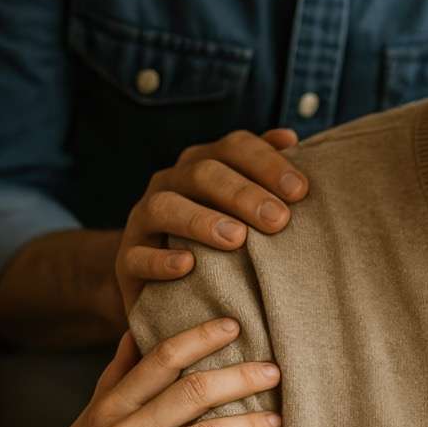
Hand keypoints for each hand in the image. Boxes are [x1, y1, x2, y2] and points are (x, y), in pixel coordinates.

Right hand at [0, 319, 280, 426]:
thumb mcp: (86, 425)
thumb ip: (113, 381)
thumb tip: (132, 334)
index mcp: (110, 409)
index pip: (161, 360)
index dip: (200, 338)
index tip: (234, 326)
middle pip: (192, 392)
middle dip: (240, 378)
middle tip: (274, 372)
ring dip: (248, 425)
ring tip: (277, 421)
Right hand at [115, 128, 306, 318]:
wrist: (167, 288)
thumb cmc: (221, 242)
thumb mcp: (244, 209)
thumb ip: (265, 173)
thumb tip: (290, 138)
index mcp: (202, 164)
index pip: (234, 147)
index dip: (267, 163)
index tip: (300, 191)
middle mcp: (171, 183)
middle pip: (203, 173)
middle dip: (244, 194)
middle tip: (279, 220)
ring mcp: (143, 219)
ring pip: (164, 206)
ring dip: (201, 220)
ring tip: (237, 239)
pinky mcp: (127, 260)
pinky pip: (137, 256)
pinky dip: (161, 260)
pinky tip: (187, 266)